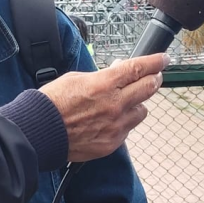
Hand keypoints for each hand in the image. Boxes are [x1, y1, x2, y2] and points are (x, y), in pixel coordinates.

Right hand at [41, 55, 166, 161]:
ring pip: (142, 110)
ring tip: (125, 102)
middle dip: (154, 79)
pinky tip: (110, 120)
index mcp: (105, 84)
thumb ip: (101, 77)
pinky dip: (123, 122)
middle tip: (154, 76)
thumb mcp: (77, 78)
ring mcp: (116, 125)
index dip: (155, 62)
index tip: (163, 59)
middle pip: (149, 88)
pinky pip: (127, 129)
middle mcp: (115, 104)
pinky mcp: (112, 143)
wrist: (40, 132)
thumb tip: (117, 74)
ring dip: (137, 103)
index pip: (139, 68)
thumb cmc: (53, 103)